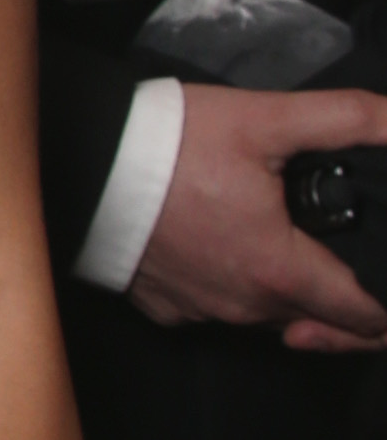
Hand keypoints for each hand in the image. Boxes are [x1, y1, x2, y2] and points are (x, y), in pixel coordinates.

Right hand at [130, 82, 386, 353]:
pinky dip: (236, 287)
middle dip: (346, 302)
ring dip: (290, 291)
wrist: (81, 164)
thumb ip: (346, 119)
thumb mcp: (266, 118)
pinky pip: (219, 308)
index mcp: (279, 271)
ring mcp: (201, 312)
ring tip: (295, 244)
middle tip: (352, 260)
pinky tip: (232, 248)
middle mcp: (244, 307)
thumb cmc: (172, 145)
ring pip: (269, 316)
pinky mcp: (165, 308)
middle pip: (319, 321)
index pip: (365, 319)